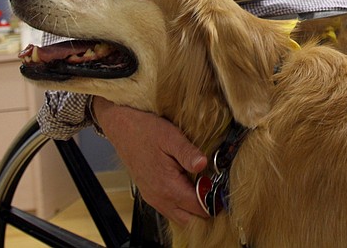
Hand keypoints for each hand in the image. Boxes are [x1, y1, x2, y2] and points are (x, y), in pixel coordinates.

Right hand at [92, 97, 208, 225]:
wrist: (122, 128)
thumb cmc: (144, 130)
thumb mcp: (170, 136)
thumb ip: (188, 152)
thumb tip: (203, 164)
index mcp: (168, 187)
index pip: (199, 208)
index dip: (215, 202)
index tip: (224, 190)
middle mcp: (160, 198)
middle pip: (191, 219)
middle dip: (207, 209)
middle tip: (217, 191)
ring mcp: (154, 198)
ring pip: (180, 217)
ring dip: (194, 209)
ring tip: (205, 189)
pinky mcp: (150, 194)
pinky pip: (171, 210)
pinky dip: (183, 206)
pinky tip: (190, 188)